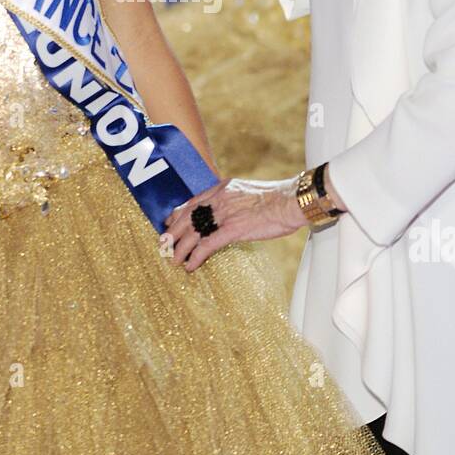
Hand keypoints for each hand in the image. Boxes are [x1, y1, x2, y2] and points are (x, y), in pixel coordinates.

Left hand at [164, 175, 305, 271]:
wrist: (290, 200)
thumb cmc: (277, 198)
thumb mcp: (249, 192)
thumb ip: (235, 199)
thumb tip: (231, 211)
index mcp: (223, 188)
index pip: (193, 201)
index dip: (178, 214)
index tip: (170, 222)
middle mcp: (219, 199)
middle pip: (187, 216)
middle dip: (173, 233)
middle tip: (164, 245)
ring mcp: (224, 214)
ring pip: (193, 232)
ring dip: (181, 248)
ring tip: (174, 261)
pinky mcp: (232, 229)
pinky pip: (207, 245)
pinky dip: (196, 256)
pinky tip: (191, 266)